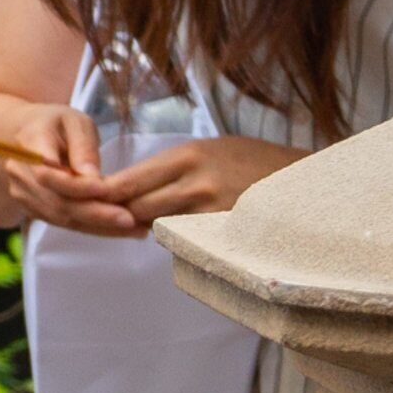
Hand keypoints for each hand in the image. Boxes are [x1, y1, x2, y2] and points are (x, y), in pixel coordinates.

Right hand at [0, 104, 149, 237]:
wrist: (29, 134)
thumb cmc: (57, 123)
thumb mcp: (75, 122)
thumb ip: (83, 147)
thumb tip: (91, 178)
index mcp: (28, 143)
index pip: (47, 173)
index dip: (75, 186)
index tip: (105, 189)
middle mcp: (19, 173)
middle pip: (56, 202)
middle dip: (95, 214)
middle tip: (130, 220)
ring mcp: (22, 194)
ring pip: (62, 218)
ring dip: (98, 226)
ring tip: (135, 229)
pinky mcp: (33, 209)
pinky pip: (64, 223)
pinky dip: (93, 228)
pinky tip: (119, 229)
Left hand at [94, 135, 302, 227]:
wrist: (303, 179)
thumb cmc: (252, 161)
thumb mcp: (209, 150)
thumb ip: (170, 168)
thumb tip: (126, 187)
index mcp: (186, 156)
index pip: (127, 182)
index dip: (104, 196)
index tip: (89, 202)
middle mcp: (196, 183)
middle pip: (136, 209)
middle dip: (122, 215)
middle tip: (114, 219)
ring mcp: (212, 212)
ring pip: (158, 227)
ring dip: (148, 228)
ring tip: (149, 224)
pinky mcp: (226, 235)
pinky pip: (186, 242)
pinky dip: (177, 240)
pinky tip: (182, 234)